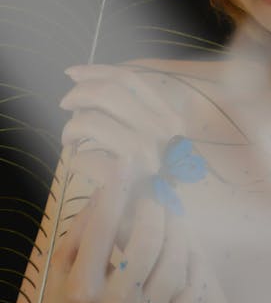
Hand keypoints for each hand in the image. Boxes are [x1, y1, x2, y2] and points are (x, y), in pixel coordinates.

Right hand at [45, 160, 229, 302]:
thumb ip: (79, 235)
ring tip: (173, 210)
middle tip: (156, 185)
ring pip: (175, 261)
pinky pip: (193, 288)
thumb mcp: (64, 274)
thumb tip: (104, 192)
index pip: (103, 227)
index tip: (128, 159)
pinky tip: (190, 249)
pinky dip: (195, 263)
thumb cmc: (81, 302)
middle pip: (147, 240)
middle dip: (154, 205)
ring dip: (178, 228)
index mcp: (84, 287)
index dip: (117, 189)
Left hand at [60, 63, 182, 188]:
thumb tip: (90, 84)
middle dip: (78, 93)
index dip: (96, 71)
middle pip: (108, 92)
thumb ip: (136, 116)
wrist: (173, 232)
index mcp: (171, 119)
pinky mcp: (125, 183)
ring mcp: (145, 158)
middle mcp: (162, 134)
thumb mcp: (159, 144)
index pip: (130, 80)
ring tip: (70, 139)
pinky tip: (80, 166)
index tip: (72, 72)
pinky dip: (76, 161)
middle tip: (66, 104)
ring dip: (72, 128)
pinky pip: (84, 159)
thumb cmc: (162, 187)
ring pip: (91, 122)